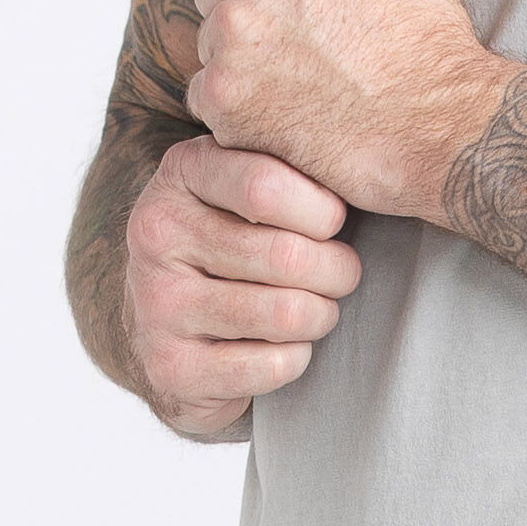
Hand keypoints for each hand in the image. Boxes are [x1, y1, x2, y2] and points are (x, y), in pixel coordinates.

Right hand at [122, 133, 362, 439]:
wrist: (168, 329)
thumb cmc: (238, 240)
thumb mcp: (249, 183)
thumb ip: (292, 159)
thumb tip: (369, 161)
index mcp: (182, 172)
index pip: (266, 186)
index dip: (323, 211)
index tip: (334, 221)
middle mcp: (157, 233)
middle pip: (287, 256)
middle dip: (337, 270)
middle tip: (341, 272)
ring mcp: (157, 303)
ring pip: (286, 314)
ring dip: (321, 315)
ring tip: (317, 307)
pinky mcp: (172, 367)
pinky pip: (274, 364)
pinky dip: (296, 358)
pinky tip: (282, 345)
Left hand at [189, 0, 510, 218]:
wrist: (444, 124)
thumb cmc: (427, 30)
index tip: (313, 6)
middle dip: (252, 12)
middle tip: (312, 49)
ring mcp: (236, 28)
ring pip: (211, 40)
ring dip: (244, 62)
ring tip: (306, 83)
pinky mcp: (225, 91)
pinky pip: (206, 95)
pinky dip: (238, 111)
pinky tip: (288, 115)